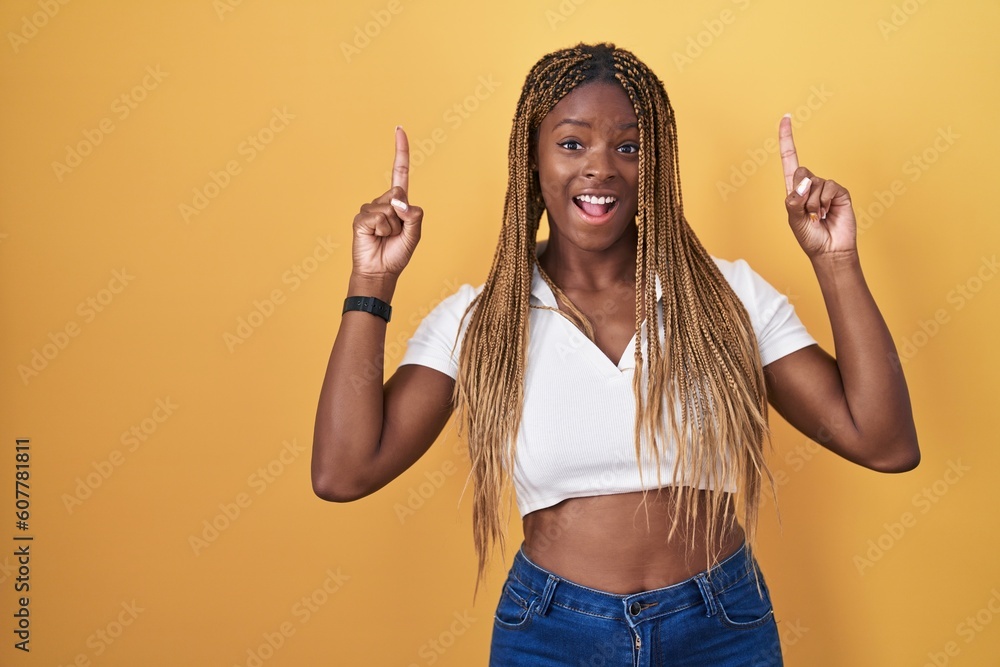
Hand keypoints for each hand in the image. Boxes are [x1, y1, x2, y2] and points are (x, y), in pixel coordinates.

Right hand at [351, 127, 423, 277]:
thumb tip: (399, 201)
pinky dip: (381, 230)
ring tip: (386, 238)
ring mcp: (370, 209)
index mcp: (399, 202)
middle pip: (398, 194)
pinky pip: (377, 217)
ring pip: (389, 208)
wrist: (380, 271)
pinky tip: (375, 237)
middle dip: (402, 215)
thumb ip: (414, 215)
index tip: (399, 129)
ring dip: (392, 227)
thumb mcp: (414, 234)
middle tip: (396, 233)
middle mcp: (384, 202)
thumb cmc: (397, 253)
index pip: (399, 171)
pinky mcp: (360, 218)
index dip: (401, 151)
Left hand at [779, 115, 856, 256]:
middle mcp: (810, 185)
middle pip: (801, 171)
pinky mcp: (840, 192)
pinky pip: (829, 187)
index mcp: (794, 189)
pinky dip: (825, 202)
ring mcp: (825, 188)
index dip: (786, 139)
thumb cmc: (810, 237)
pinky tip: (827, 213)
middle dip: (801, 193)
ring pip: (814, 183)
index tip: (786, 117)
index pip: (789, 159)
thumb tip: (804, 181)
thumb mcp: (794, 220)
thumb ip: (794, 201)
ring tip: (817, 216)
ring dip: (813, 203)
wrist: (830, 250)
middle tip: (807, 213)